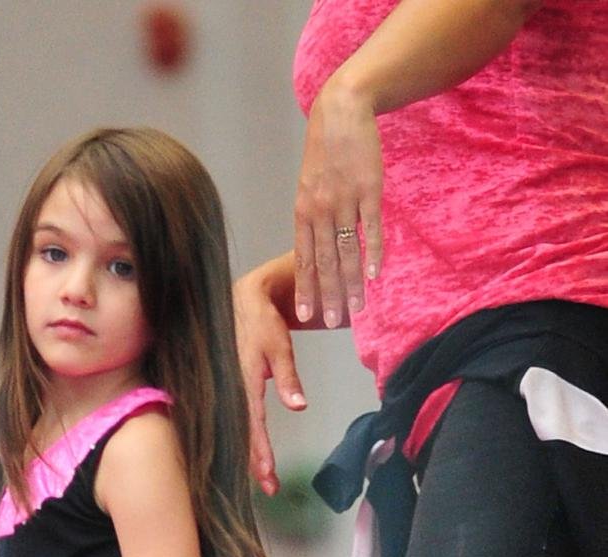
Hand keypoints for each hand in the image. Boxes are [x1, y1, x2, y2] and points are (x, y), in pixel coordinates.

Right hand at [234, 262, 307, 494]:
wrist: (242, 301)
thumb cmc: (263, 322)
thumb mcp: (279, 346)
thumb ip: (288, 377)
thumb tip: (299, 407)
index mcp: (243, 382)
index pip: (252, 423)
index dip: (259, 450)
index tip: (268, 473)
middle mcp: (232, 391)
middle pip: (242, 435)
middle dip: (255, 462)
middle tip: (270, 488)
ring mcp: (229, 392)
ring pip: (238, 431)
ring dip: (251, 455)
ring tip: (265, 479)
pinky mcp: (230, 391)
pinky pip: (236, 421)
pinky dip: (245, 440)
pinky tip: (252, 457)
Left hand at [293, 75, 383, 328]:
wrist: (340, 112)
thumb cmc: (325, 153)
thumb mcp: (308, 188)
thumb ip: (312, 220)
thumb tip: (316, 253)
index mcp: (303, 214)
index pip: (304, 260)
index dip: (305, 290)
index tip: (305, 316)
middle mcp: (320, 211)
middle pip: (324, 263)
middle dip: (327, 296)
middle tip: (330, 323)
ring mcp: (344, 201)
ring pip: (347, 251)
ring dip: (351, 283)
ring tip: (356, 308)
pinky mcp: (369, 189)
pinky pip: (371, 228)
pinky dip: (373, 252)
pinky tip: (373, 275)